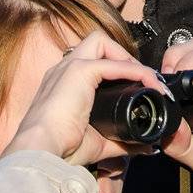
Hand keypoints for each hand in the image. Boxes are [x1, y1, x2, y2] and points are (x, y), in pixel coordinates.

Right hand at [3, 30, 168, 170]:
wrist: (43, 151)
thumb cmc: (62, 149)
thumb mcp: (98, 144)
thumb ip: (121, 142)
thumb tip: (145, 146)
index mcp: (63, 85)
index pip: (92, 63)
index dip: (117, 70)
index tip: (137, 89)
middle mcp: (64, 70)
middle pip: (95, 44)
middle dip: (122, 56)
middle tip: (139, 81)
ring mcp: (70, 67)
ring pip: (102, 42)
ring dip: (126, 56)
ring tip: (144, 78)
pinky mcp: (80, 71)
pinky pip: (115, 63)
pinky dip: (137, 71)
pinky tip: (149, 84)